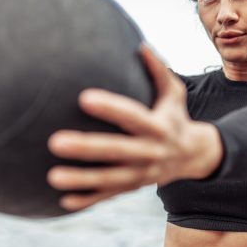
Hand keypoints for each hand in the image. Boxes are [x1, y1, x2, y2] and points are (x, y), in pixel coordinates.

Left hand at [47, 45, 222, 211]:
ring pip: (109, 179)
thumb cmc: (176, 116)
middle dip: (87, 148)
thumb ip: (159, 70)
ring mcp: (141, 174)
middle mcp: (150, 152)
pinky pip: (108, 195)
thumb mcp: (175, 93)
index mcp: (158, 127)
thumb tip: (140, 44)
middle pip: (116, 151)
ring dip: (82, 179)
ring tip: (51, 177)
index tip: (83, 97)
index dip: (110, 108)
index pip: (132, 116)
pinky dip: (87, 200)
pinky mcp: (133, 187)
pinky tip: (62, 202)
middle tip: (55, 142)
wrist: (194, 156)